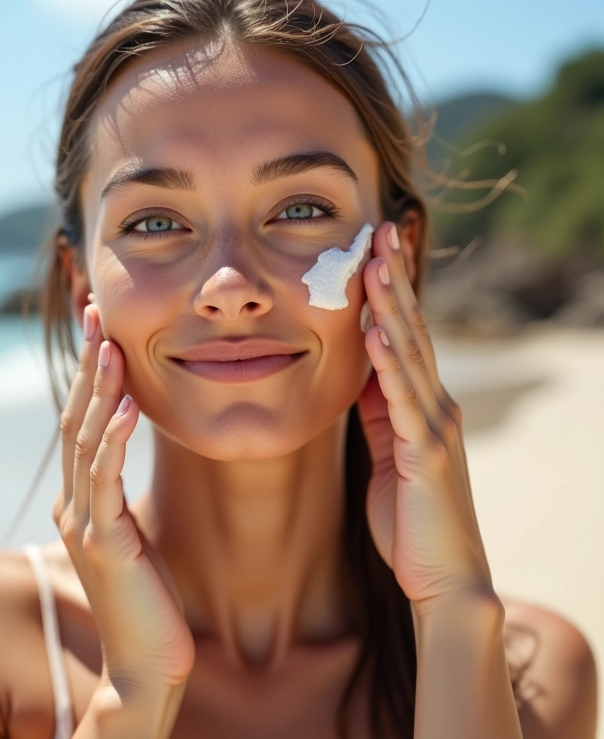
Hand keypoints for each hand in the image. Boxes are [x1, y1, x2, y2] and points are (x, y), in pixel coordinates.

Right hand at [53, 304, 195, 696]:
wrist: (145, 661)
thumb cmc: (147, 597)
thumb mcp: (131, 531)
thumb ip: (119, 493)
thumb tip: (127, 454)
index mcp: (82, 499)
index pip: (81, 423)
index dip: (89, 375)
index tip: (103, 330)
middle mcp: (74, 504)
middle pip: (75, 419)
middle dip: (88, 365)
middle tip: (98, 315)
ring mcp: (85, 523)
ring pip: (87, 441)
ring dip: (100, 390)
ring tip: (113, 345)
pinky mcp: (106, 543)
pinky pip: (108, 479)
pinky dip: (116, 438)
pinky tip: (130, 404)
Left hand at [358, 222, 495, 614]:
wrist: (442, 574)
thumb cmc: (411, 516)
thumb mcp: (389, 451)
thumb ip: (380, 412)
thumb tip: (363, 372)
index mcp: (422, 404)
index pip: (405, 336)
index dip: (391, 292)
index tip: (375, 250)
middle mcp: (435, 406)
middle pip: (413, 331)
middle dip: (396, 281)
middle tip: (381, 231)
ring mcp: (435, 428)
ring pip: (412, 357)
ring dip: (393, 309)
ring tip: (378, 265)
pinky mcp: (427, 456)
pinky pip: (405, 405)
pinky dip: (390, 368)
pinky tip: (376, 336)